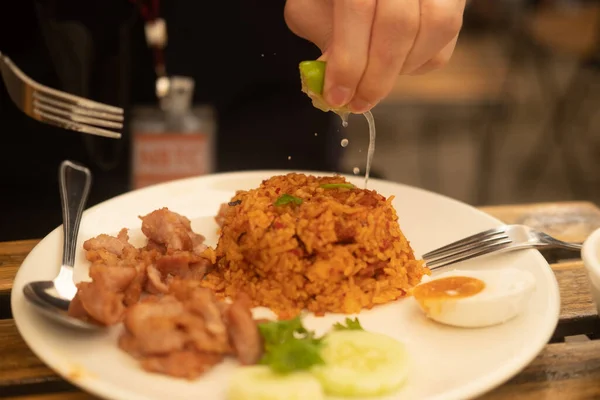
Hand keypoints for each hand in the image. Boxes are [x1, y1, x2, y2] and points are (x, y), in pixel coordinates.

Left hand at [285, 0, 465, 112]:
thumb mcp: (312, 6)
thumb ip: (320, 34)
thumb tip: (334, 81)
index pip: (358, 8)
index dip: (348, 61)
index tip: (337, 96)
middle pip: (400, 24)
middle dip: (377, 77)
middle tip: (358, 103)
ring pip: (436, 26)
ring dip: (403, 67)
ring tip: (377, 81)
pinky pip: (447, 36)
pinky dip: (422, 61)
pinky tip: (398, 63)